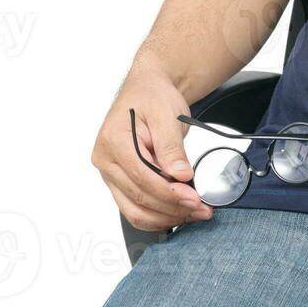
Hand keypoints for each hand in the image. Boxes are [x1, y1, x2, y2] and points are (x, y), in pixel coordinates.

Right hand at [90, 62, 211, 230]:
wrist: (146, 89)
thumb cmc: (153, 96)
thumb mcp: (167, 114)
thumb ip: (171, 147)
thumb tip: (180, 176)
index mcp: (113, 140)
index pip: (141, 177)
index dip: (169, 193)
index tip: (194, 198)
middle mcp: (105, 160)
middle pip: (138, 197)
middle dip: (172, 208)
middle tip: (202, 209)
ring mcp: (110, 173)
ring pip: (134, 210)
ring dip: (166, 217)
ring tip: (195, 212)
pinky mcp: (119, 181)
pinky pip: (135, 207)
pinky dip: (158, 215)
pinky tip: (178, 212)